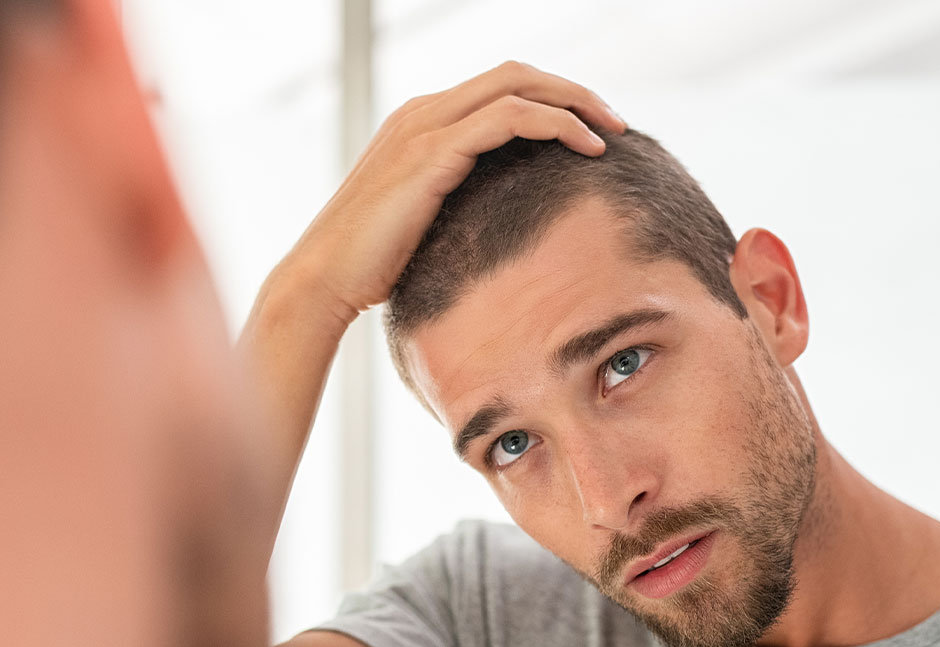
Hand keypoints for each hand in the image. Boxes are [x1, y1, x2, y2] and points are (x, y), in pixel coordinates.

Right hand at [241, 63, 622, 546]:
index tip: (591, 131)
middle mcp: (422, 113)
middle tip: (616, 121)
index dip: (551, 99)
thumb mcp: (423, 224)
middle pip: (515, 73)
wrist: (323, 281)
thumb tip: (504, 223)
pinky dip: (554, 124)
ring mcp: (424, 128)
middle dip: (572, 90)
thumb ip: (458, 205)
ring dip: (573, 101)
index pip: (499, 88)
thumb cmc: (371, 266)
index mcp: (420, 124)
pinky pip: (508, 118)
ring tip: (612, 132)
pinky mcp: (431, 154)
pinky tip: (585, 149)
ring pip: (517, 85)